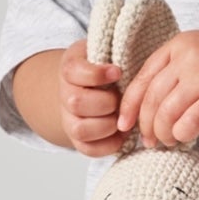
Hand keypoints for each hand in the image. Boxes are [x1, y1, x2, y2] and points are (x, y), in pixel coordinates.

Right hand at [58, 40, 127, 156]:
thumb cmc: (105, 67)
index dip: (96, 74)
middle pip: (76, 103)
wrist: (90, 89)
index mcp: (70, 69)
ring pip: (80, 129)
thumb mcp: (107, 50)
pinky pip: (89, 149)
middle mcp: (65, 96)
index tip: (117, 72)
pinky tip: (122, 133)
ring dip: (108, 125)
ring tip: (123, 117)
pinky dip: (110, 143)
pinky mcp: (79, 141)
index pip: (73, 72)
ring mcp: (69, 120)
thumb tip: (133, 58)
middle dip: (107, 102)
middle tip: (122, 98)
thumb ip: (116, 51)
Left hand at [116, 31, 198, 148]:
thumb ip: (172, 72)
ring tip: (168, 141)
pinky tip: (184, 138)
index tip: (124, 125)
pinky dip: (181, 135)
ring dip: (163, 134)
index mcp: (180, 44)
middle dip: (146, 125)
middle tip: (148, 141)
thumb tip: (137, 107)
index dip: (130, 105)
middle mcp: (190, 55)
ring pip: (166, 114)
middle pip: (152, 98)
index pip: (142, 78)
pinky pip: (187, 124)